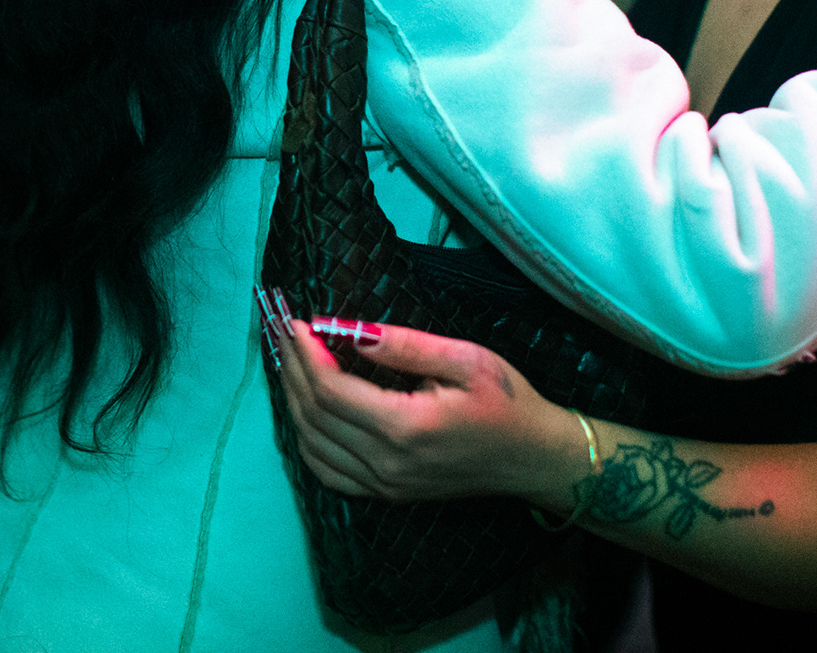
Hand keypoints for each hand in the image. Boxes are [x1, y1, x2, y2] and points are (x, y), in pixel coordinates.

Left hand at [273, 315, 586, 507]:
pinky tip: (305, 410)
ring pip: (313, 445)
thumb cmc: (507, 402)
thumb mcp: (467, 360)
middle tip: (283, 332)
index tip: (297, 322)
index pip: (331, 391)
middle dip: (293, 370)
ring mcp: (383, 484)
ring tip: (289, 362)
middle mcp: (387, 462)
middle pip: (315, 415)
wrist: (532, 457)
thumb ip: (406, 346)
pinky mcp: (385, 493)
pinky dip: (306, 439)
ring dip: (294, 401)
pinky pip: (327, 471)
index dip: (306, 355)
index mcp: (406, 427)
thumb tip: (351, 329)